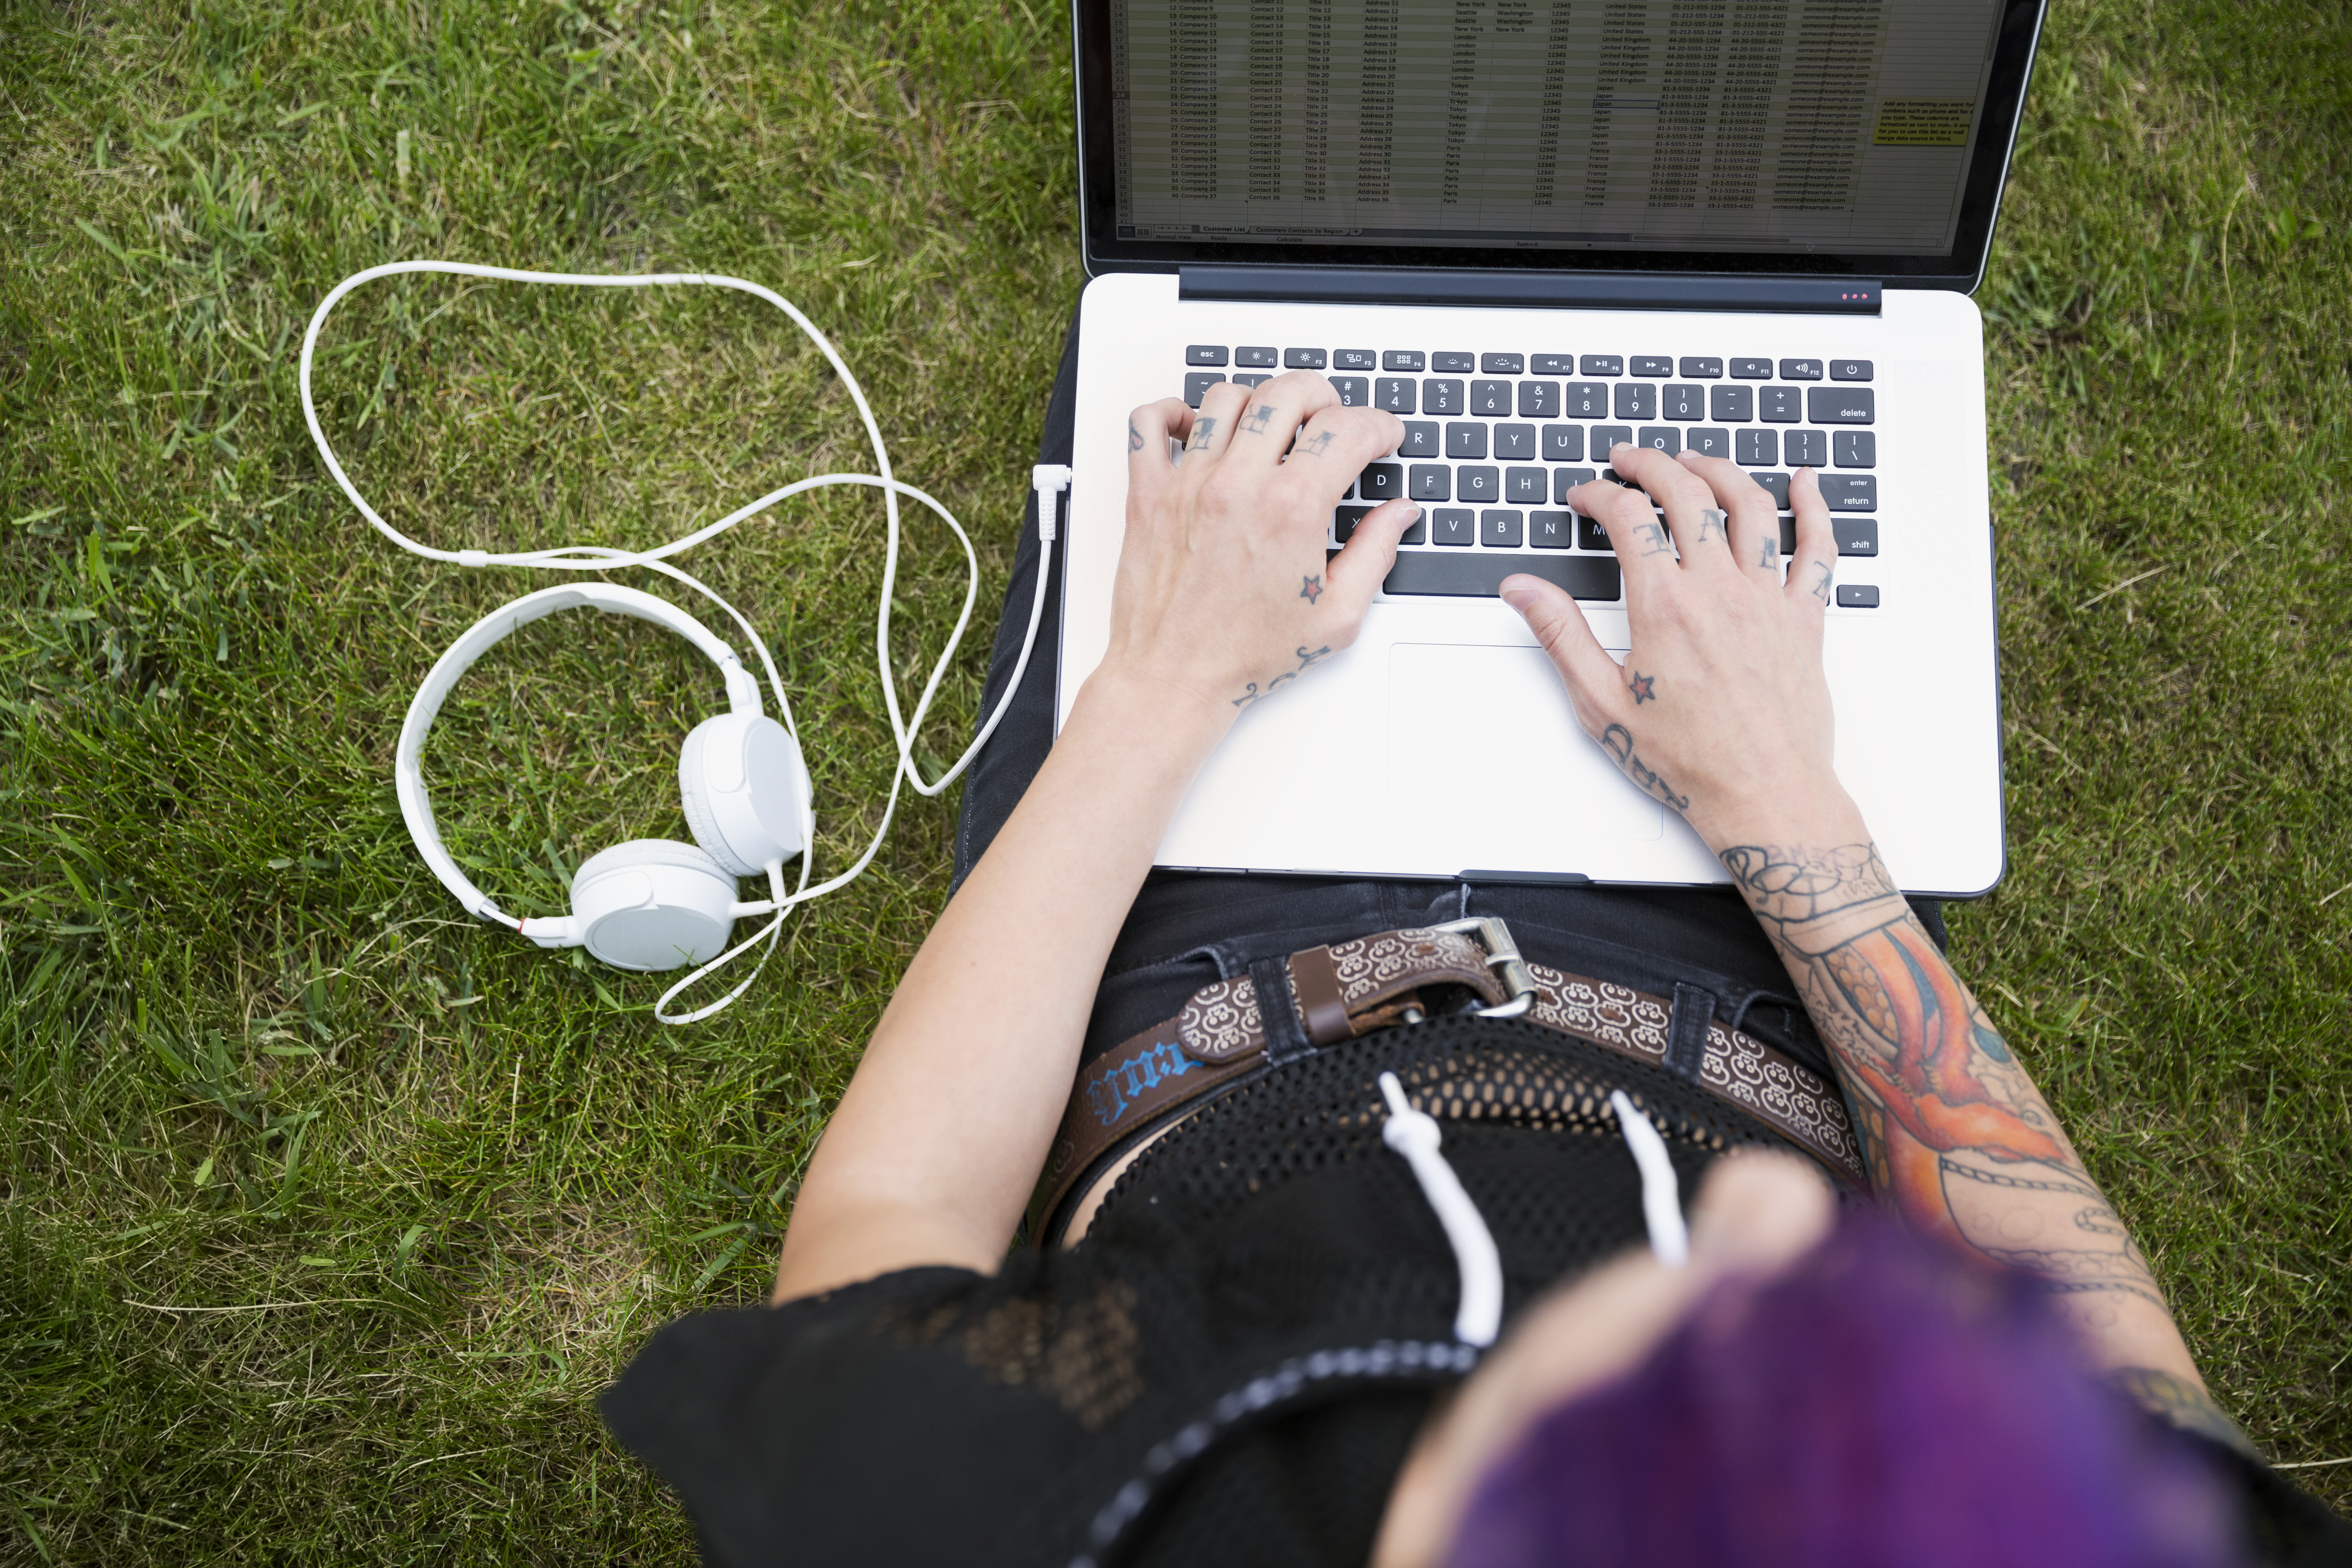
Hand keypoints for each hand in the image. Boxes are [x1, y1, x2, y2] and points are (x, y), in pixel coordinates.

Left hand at [1104, 373, 1416, 727]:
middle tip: (1334, 418)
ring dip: (1259, 402)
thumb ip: (1375, 554)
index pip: (1347, 429)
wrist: (1174, 678)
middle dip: (1325, 396)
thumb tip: (1398, 514)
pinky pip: (1150, 423)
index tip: (1381, 436)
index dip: (1378, 425)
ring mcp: (1189, 484)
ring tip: (1273, 426)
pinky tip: (1197, 428)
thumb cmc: (1246, 655)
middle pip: (1288, 394)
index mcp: (1291, 509)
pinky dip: (1173, 412)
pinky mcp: (1148, 494)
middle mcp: (1238, 484)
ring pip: (1227, 398)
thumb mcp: (1336, 616)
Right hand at [1498, 444, 1850, 846]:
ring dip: (1718, 470)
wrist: (1763, 795)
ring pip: (1749, 505)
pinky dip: (1815, 507)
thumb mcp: (1601, 702)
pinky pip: (1818, 548)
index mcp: (1665, 607)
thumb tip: (1523, 590)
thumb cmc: (1688, 761)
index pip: (1628, 518)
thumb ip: (1560, 636)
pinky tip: (1807, 482)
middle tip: (1629, 460)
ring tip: (1693, 461)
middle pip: (1687, 493)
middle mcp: (1720, 591)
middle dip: (1651, 464)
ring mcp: (1767, 600)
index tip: (1585, 497)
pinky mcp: (1805, 618)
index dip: (1599, 494)